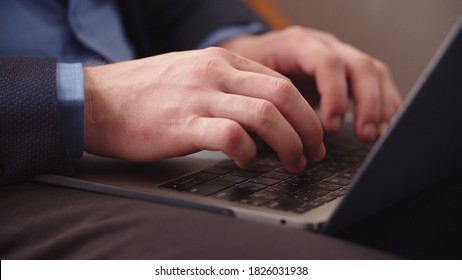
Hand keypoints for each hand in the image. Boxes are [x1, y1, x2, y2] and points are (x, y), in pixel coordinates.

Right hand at [83, 48, 324, 172]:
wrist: (98, 100)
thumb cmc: (145, 93)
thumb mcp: (194, 76)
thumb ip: (228, 87)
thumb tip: (264, 113)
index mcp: (222, 61)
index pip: (281, 81)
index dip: (306, 111)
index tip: (312, 135)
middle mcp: (215, 73)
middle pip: (283, 95)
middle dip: (308, 128)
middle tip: (314, 152)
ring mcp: (200, 96)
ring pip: (266, 114)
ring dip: (290, 143)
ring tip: (294, 163)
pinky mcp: (183, 123)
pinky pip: (231, 135)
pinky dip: (248, 152)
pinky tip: (247, 163)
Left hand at [221, 26, 401, 141]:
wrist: (253, 56)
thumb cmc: (250, 72)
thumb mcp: (251, 83)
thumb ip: (267, 101)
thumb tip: (278, 135)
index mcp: (297, 44)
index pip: (327, 62)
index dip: (335, 94)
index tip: (332, 127)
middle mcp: (323, 45)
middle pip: (359, 64)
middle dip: (367, 103)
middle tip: (365, 134)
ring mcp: (339, 54)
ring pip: (373, 71)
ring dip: (379, 105)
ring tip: (376, 134)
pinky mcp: (348, 69)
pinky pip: (376, 80)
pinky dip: (384, 103)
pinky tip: (384, 125)